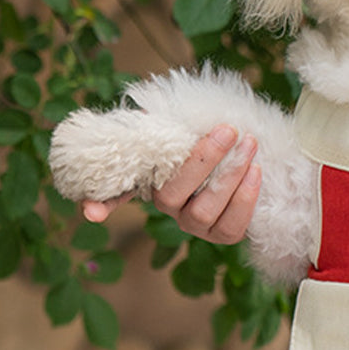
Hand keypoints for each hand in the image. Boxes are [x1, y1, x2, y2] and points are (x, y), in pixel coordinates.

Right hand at [82, 126, 261, 244]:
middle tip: (228, 129)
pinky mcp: (221, 234)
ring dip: (230, 177)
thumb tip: (146, 114)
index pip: (116, 194)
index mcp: (149, 180)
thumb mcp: (179, 121)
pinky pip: (231, 226)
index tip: (91, 212)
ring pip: (205, 211)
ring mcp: (193, 224)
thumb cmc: (204, 133)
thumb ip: (158, 121)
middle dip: (204, 161)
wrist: (242, 150)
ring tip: (249, 144)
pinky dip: (246, 198)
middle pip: (173, 196)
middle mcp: (167, 208)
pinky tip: (256, 170)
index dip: (101, 204)